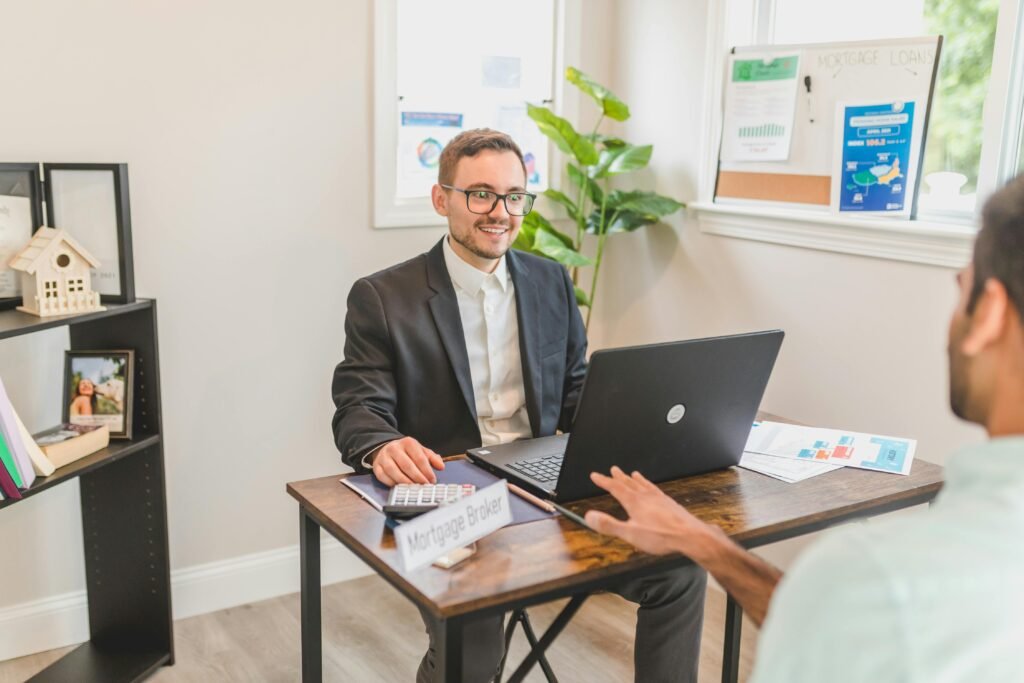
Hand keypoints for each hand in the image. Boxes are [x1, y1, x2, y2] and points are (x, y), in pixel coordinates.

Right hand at [372, 437, 444, 485]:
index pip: (419, 458)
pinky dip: (392, 483)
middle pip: (407, 465)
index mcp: (408, 442)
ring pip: (394, 471)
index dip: (427, 471)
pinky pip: (383, 477)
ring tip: (414, 488)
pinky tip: (401, 487)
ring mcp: (384, 457)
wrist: (386, 448)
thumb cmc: (407, 452)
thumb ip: (432, 458)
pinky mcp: (376, 466)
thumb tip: (441, 466)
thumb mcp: (420, 451)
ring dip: (405, 482)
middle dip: (417, 478)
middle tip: (424, 486)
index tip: (432, 480)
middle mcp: (394, 448)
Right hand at [584, 466, 720, 557]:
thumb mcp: (630, 534)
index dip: (603, 481)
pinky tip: (654, 489)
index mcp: (635, 502)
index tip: (595, 475)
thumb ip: (609, 525)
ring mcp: (659, 499)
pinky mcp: (669, 503)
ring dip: (635, 479)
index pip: (615, 488)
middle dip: (619, 477)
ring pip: (644, 485)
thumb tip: (589, 517)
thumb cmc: (661, 536)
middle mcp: (646, 496)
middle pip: (629, 483)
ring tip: (633, 474)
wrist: (690, 535)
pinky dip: (651, 486)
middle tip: (613, 469)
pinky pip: (656, 490)